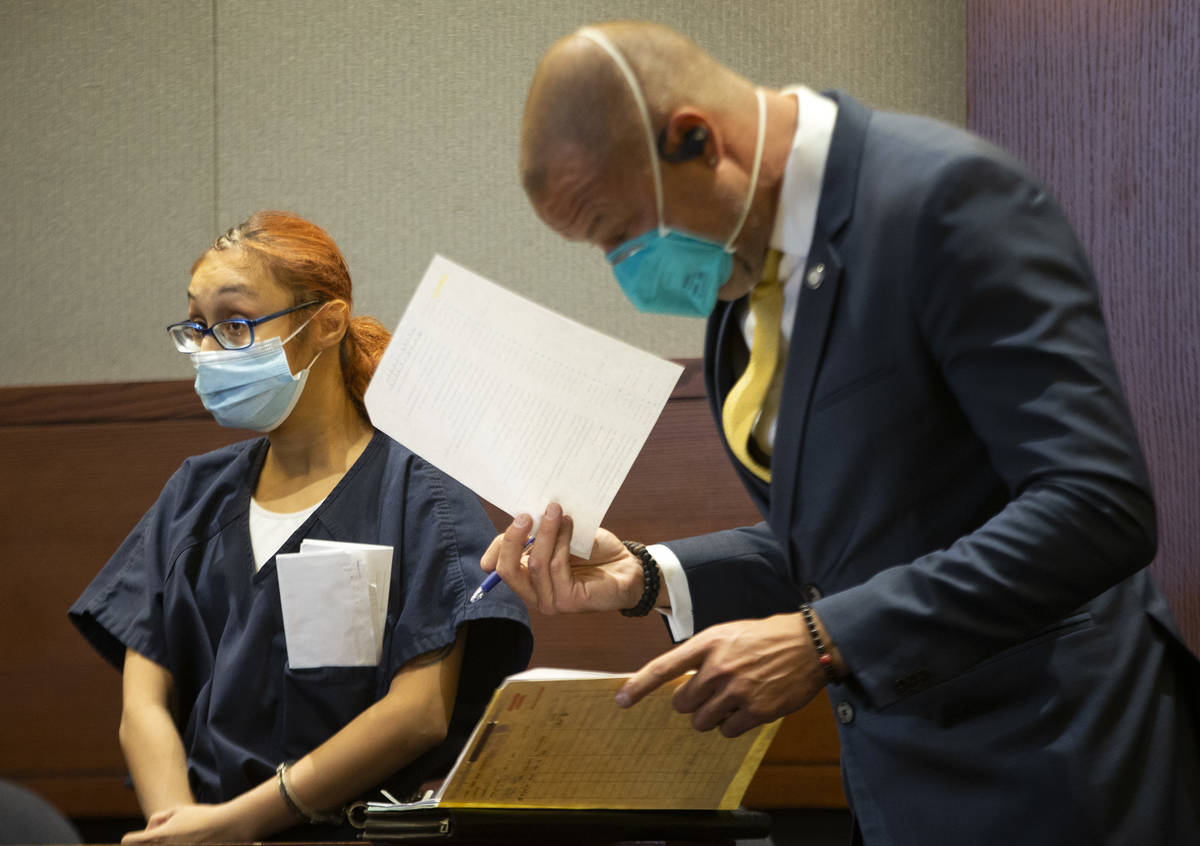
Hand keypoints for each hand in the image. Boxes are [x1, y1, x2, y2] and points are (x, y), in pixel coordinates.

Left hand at [121, 803, 250, 843]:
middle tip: (167, 836)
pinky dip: (180, 845)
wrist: (228, 827)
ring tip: (182, 838)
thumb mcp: (178, 811)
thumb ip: (158, 819)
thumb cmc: (203, 817)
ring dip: (166, 844)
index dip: (132, 839)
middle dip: (149, 843)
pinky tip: (191, 841)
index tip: (141, 837)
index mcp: (158, 837)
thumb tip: (150, 829)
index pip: (128, 841)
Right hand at [481, 503, 642, 614]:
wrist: (627, 567)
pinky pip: (557, 566)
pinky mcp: (568, 602)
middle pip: (508, 570)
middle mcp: (534, 595)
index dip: (501, 543)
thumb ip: (537, 533)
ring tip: (556, 511)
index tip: (517, 517)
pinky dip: (562, 541)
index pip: (500, 565)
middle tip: (526, 515)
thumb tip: (520, 514)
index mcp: (527, 579)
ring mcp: (550, 602)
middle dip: (513, 539)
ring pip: (535, 564)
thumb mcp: (559, 537)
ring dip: (545, 532)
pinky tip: (570, 525)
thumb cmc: (592, 552)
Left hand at [615, 613, 825, 737]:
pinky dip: (732, 724)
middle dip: (692, 702)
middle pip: (682, 703)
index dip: (639, 686)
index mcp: (708, 644)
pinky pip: (727, 730)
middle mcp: (718, 667)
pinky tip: (746, 708)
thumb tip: (680, 682)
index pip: (664, 667)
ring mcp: (737, 690)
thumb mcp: (727, 633)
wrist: (807, 644)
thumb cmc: (765, 637)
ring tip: (731, 699)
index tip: (621, 701)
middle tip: (712, 691)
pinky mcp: (756, 710)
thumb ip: (702, 655)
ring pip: (702, 721)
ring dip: (711, 716)